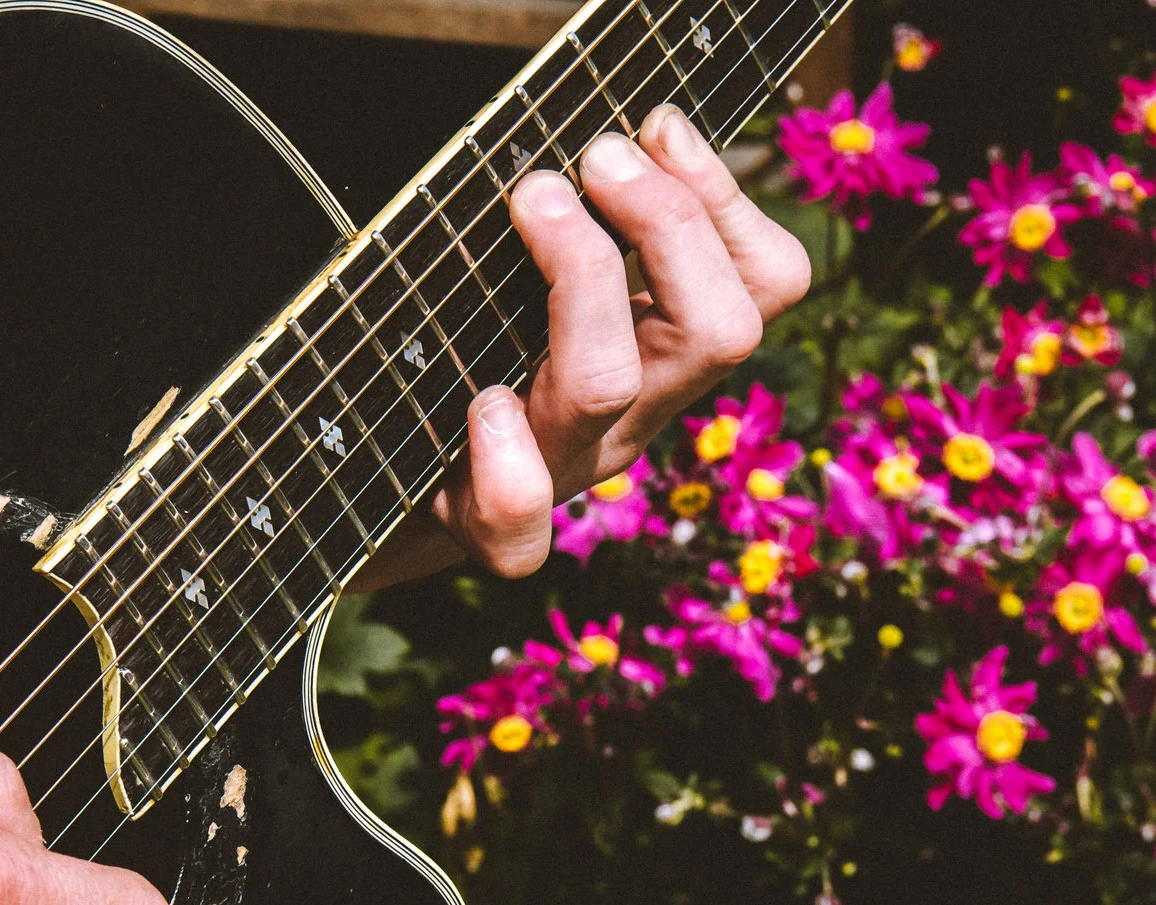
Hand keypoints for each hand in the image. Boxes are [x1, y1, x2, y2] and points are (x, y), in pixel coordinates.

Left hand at [357, 104, 811, 587]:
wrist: (391, 503)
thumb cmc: (465, 364)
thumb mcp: (539, 282)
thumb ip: (591, 219)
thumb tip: (628, 128)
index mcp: (662, 354)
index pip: (764, 284)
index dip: (725, 198)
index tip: (656, 126)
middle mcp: (630, 415)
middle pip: (721, 332)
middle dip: (669, 221)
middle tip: (596, 157)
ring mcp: (561, 467)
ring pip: (611, 385)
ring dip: (580, 276)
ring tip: (534, 200)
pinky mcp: (481, 522)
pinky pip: (517, 527)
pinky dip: (505, 464)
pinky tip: (484, 406)